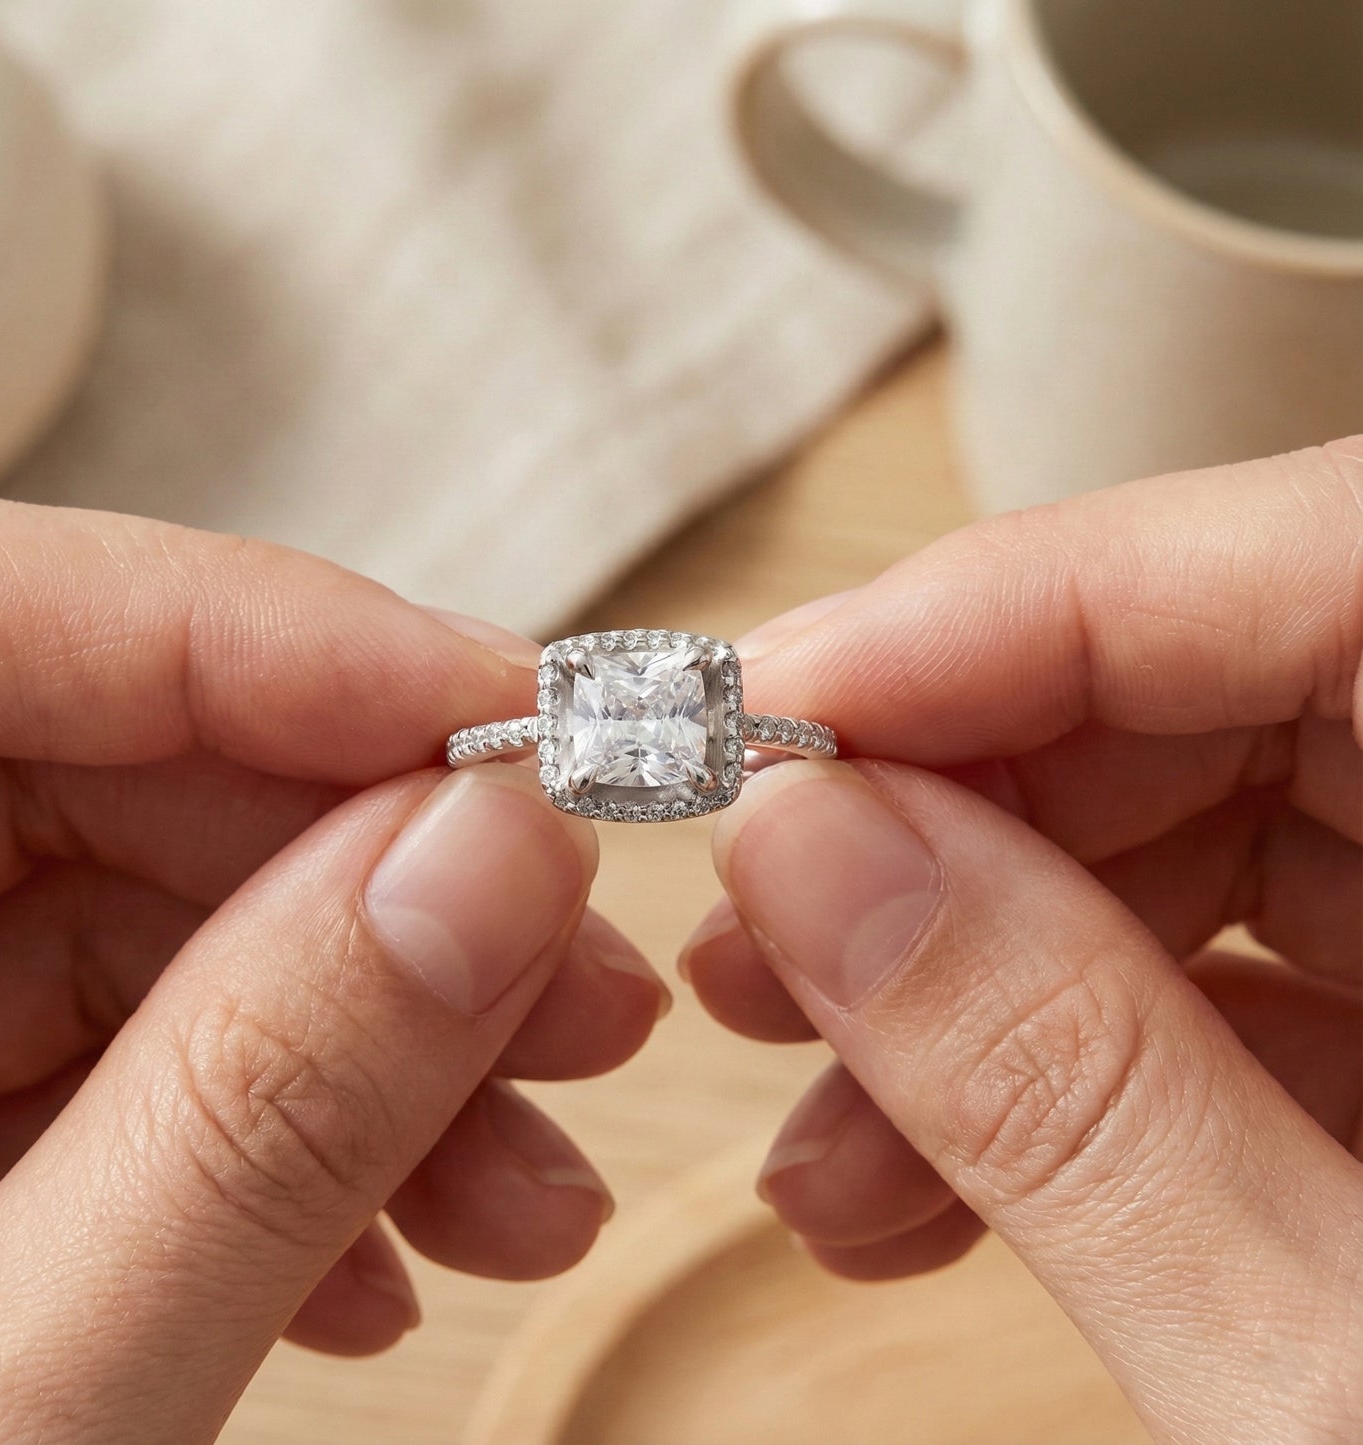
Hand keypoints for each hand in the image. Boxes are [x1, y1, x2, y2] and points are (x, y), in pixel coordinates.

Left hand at [0, 490, 667, 1441]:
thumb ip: (249, 1117)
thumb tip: (499, 862)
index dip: (273, 640)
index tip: (524, 725)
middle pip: (95, 759)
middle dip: (376, 867)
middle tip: (580, 981)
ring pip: (142, 904)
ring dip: (371, 1022)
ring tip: (535, 1162)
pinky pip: (119, 1041)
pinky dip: (283, 1127)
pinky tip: (393, 1248)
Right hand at [681, 439, 1362, 1438]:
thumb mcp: (1346, 1406)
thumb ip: (1069, 1095)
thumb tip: (805, 855)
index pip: (1329, 566)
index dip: (1015, 609)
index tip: (772, 715)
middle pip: (1238, 675)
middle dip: (953, 798)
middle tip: (758, 926)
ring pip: (1207, 815)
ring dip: (975, 945)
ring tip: (809, 1104)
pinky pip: (1233, 954)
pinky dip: (1061, 1047)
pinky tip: (924, 1169)